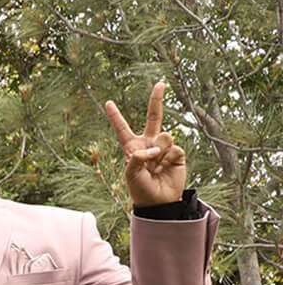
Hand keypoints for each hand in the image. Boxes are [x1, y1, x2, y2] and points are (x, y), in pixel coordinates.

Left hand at [104, 82, 187, 206]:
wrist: (158, 201)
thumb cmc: (140, 188)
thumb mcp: (131, 174)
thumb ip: (138, 158)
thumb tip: (155, 148)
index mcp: (132, 147)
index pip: (122, 128)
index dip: (115, 116)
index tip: (108, 103)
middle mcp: (149, 143)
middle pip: (154, 117)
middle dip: (157, 100)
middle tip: (161, 83)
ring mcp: (164, 147)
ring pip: (164, 136)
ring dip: (159, 153)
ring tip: (155, 167)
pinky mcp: (177, 153)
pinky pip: (174, 148)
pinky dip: (168, 160)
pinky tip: (165, 169)